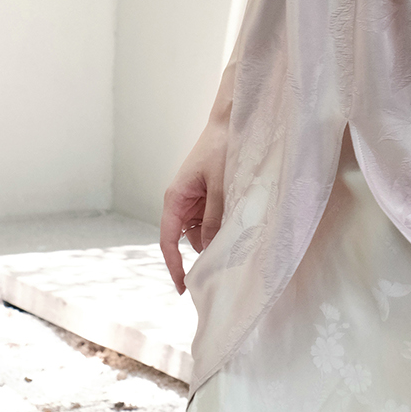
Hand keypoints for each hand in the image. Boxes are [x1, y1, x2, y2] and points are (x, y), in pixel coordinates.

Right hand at [159, 121, 228, 294]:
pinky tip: (242, 220)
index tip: (185, 288)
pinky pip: (214, 220)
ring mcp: (196, 200)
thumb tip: (211, 251)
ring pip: (205, 232)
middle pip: (190, 240)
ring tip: (242, 231)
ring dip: (220, 235)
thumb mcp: (220, 187)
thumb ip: (216, 219)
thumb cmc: (221, 148)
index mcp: (176, 199)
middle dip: (207, 250)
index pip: (168, 241)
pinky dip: (225, 225)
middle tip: (232, 260)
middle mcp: (182, 202)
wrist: (231, 122)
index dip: (175, 266)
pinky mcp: (209, 197)